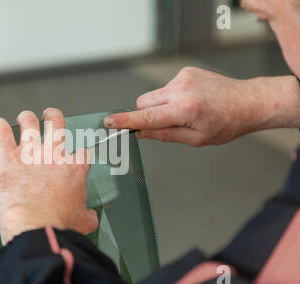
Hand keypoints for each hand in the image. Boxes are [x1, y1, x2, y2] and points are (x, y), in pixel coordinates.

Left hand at [0, 108, 97, 244]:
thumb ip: (87, 215)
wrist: (37, 229)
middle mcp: (53, 156)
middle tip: (49, 117)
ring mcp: (30, 154)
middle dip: (53, 117)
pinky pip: (1, 133)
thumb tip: (90, 217)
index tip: (75, 157)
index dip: (78, 153)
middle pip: (56, 123)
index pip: (81, 152)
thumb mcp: (83, 222)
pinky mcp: (8, 159)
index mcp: (74, 170)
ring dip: (26, 118)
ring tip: (23, 119)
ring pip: (29, 122)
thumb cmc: (59, 225)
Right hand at [104, 67, 299, 146]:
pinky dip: (171, 96)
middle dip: (145, 114)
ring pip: (154, 95)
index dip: (126, 121)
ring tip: (184, 112)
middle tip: (164, 123)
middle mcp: (182, 90)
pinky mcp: (186, 71)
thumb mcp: (195, 139)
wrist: (246, 102)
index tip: (109, 122)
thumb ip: (165, 135)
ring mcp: (183, 77)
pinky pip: (166, 87)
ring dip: (160, 105)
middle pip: (143, 102)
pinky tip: (190, 101)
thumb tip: (141, 133)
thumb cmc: (225, 125)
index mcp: (185, 110)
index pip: (147, 117)